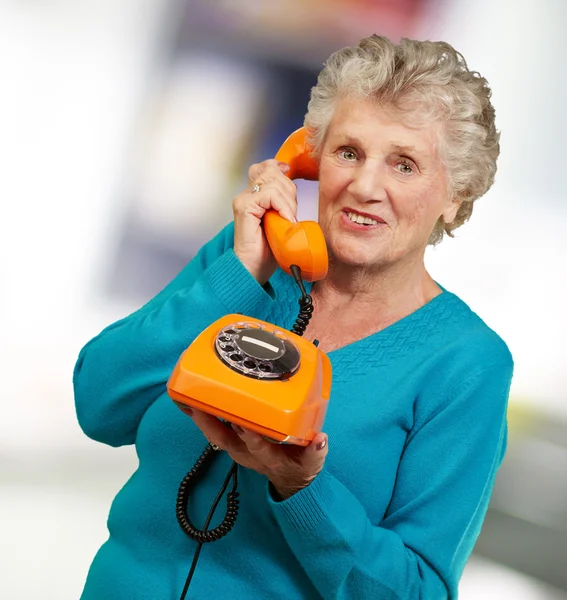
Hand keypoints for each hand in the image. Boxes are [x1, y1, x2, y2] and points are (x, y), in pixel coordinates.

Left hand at [185, 409, 327, 499]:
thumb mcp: (312, 462)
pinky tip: (193, 396)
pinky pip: (214, 426)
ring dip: (199, 416)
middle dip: (208, 422)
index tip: (244, 423)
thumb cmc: (300, 464)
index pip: (257, 446)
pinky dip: (203, 413)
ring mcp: (237, 447)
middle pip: (223, 438)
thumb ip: (316, 451)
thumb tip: (321, 439)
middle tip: (194, 403)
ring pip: (214, 432)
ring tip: (185, 395)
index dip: (250, 436)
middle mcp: (246, 452)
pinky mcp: (233, 439)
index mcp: (267, 457)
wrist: (290, 478)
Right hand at [233, 159, 297, 285]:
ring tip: (287, 220)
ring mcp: (244, 200)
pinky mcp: (244, 207)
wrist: (253, 269)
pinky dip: (283, 206)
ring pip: (273, 181)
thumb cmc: (267, 250)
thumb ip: (283, 203)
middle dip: (289, 190)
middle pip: (273, 172)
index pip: (265, 167)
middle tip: (290, 213)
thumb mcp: (281, 220)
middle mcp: (246, 195)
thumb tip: (293, 188)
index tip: (289, 172)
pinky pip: (269, 194)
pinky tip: (286, 220)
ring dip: (288, 201)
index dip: (278, 167)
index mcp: (253, 196)